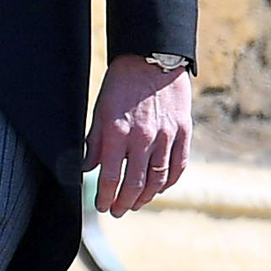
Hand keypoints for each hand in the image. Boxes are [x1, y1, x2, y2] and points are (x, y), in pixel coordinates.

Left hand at [83, 54, 191, 215]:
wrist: (152, 59)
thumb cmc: (120, 85)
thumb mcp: (99, 111)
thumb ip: (94, 142)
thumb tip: (87, 168)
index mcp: (118, 133)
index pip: (111, 177)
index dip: (105, 196)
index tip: (101, 206)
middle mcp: (143, 138)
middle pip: (136, 184)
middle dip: (124, 202)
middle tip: (117, 211)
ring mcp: (167, 136)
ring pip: (158, 180)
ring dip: (146, 197)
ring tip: (136, 204)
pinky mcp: (184, 132)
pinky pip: (178, 166)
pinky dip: (168, 182)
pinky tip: (160, 189)